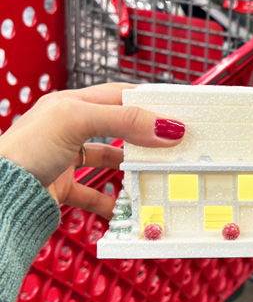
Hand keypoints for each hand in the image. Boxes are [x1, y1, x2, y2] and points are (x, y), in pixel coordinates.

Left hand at [0, 83, 184, 219]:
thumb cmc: (27, 148)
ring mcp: (66, 157)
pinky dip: (110, 201)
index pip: (121, 96)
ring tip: (151, 175)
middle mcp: (70, 127)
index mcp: (72, 103)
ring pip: (109, 159)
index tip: (177, 116)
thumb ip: (123, 121)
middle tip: (172, 146)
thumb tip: (167, 128)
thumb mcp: (78, 121)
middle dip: (145, 137)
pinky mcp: (62, 185)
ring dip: (130, 169)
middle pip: (119, 127)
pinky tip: (122, 206)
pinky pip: (93, 192)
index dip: (150, 103)